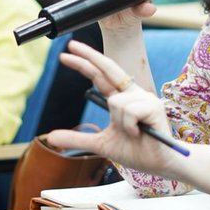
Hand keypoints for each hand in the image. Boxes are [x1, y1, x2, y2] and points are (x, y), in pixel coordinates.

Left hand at [46, 41, 176, 175]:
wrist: (158, 164)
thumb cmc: (135, 151)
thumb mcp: (100, 144)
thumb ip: (78, 138)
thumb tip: (50, 137)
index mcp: (122, 99)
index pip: (101, 76)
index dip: (85, 63)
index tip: (67, 53)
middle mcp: (133, 94)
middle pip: (108, 69)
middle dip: (89, 56)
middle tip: (70, 45)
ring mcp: (144, 98)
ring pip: (115, 101)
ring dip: (120, 122)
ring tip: (133, 133)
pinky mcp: (153, 106)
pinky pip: (128, 111)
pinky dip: (129, 126)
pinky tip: (140, 132)